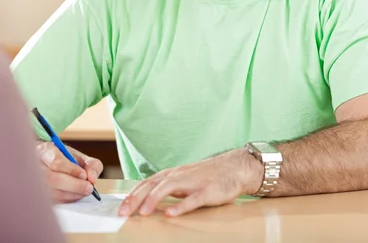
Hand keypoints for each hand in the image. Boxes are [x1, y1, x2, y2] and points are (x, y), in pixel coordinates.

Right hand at [37, 141, 103, 202]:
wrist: (47, 165)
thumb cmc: (64, 160)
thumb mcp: (80, 157)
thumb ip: (92, 165)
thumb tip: (92, 178)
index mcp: (45, 150)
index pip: (56, 162)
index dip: (72, 170)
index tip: (85, 176)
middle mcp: (34, 165)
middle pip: (52, 179)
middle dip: (74, 185)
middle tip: (89, 188)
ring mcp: (30, 181)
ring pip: (51, 192)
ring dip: (71, 194)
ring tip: (84, 192)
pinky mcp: (33, 194)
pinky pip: (50, 201)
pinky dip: (65, 199)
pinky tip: (74, 195)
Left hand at [118, 148, 262, 217]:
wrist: (236, 167)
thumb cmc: (209, 176)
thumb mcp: (185, 180)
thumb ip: (167, 188)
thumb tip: (146, 200)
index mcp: (173, 174)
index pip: (147, 183)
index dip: (132, 195)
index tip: (120, 208)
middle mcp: (180, 176)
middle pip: (153, 185)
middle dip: (136, 198)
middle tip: (123, 213)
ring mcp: (194, 183)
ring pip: (169, 188)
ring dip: (154, 199)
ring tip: (143, 212)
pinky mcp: (208, 191)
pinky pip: (193, 199)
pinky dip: (181, 206)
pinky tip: (171, 214)